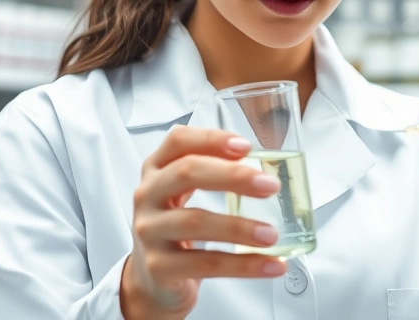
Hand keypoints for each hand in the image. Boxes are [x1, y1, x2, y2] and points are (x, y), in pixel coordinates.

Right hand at [120, 125, 288, 319]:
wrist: (151, 278)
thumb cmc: (176, 228)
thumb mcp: (184, 195)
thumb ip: (215, 175)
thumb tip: (266, 174)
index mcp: (157, 170)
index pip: (178, 141)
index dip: (211, 139)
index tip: (247, 146)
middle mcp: (147, 195)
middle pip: (186, 173)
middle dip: (233, 176)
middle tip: (270, 186)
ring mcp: (149, 231)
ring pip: (195, 222)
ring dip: (240, 227)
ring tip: (272, 234)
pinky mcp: (158, 267)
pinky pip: (206, 264)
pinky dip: (244, 265)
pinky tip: (271, 264)